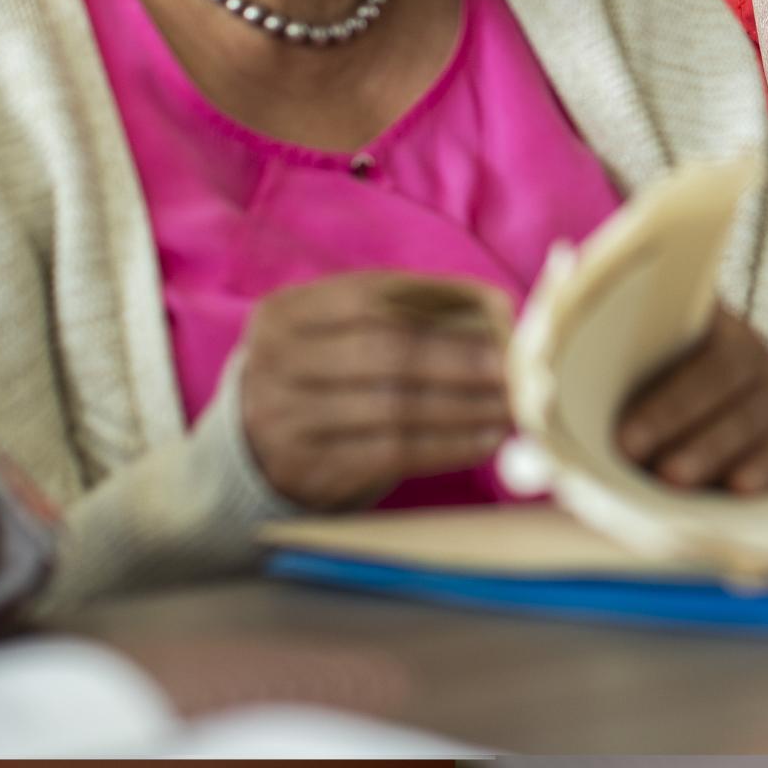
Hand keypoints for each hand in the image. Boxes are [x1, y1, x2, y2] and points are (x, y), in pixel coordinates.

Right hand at [238, 271, 515, 510]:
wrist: (254, 449)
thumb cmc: (320, 375)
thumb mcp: (335, 331)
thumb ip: (401, 311)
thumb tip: (494, 306)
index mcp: (285, 314)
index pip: (369, 296)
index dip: (439, 299)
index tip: (500, 309)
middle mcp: (275, 364)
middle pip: (384, 353)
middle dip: (459, 358)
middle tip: (513, 366)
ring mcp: (286, 421)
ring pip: (394, 408)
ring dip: (465, 406)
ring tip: (511, 403)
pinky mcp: (309, 471)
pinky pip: (392, 454)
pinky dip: (448, 445)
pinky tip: (484, 438)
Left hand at [614, 311, 767, 494]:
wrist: (743, 411)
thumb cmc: (664, 395)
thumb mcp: (639, 374)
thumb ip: (596, 384)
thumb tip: (536, 420)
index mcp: (703, 322)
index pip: (683, 319)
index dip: (645, 353)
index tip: (609, 391)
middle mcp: (747, 350)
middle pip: (718, 370)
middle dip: (670, 410)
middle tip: (627, 448)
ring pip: (748, 416)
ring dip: (706, 448)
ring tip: (669, 479)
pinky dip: (761, 469)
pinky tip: (737, 489)